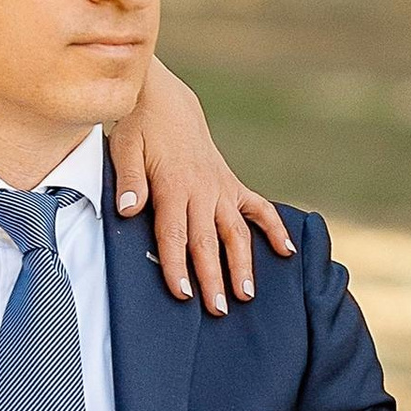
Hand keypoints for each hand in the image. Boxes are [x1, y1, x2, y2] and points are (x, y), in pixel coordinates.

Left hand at [111, 58, 294, 312]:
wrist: (165, 101)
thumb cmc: (140, 127)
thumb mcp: (124, 147)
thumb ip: (128, 180)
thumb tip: (126, 209)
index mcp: (173, 185)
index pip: (174, 233)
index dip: (177, 265)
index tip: (183, 293)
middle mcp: (202, 190)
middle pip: (207, 241)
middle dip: (213, 277)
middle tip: (218, 310)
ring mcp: (220, 188)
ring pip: (236, 231)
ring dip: (243, 264)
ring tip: (247, 295)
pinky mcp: (231, 184)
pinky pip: (259, 208)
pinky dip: (274, 228)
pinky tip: (287, 252)